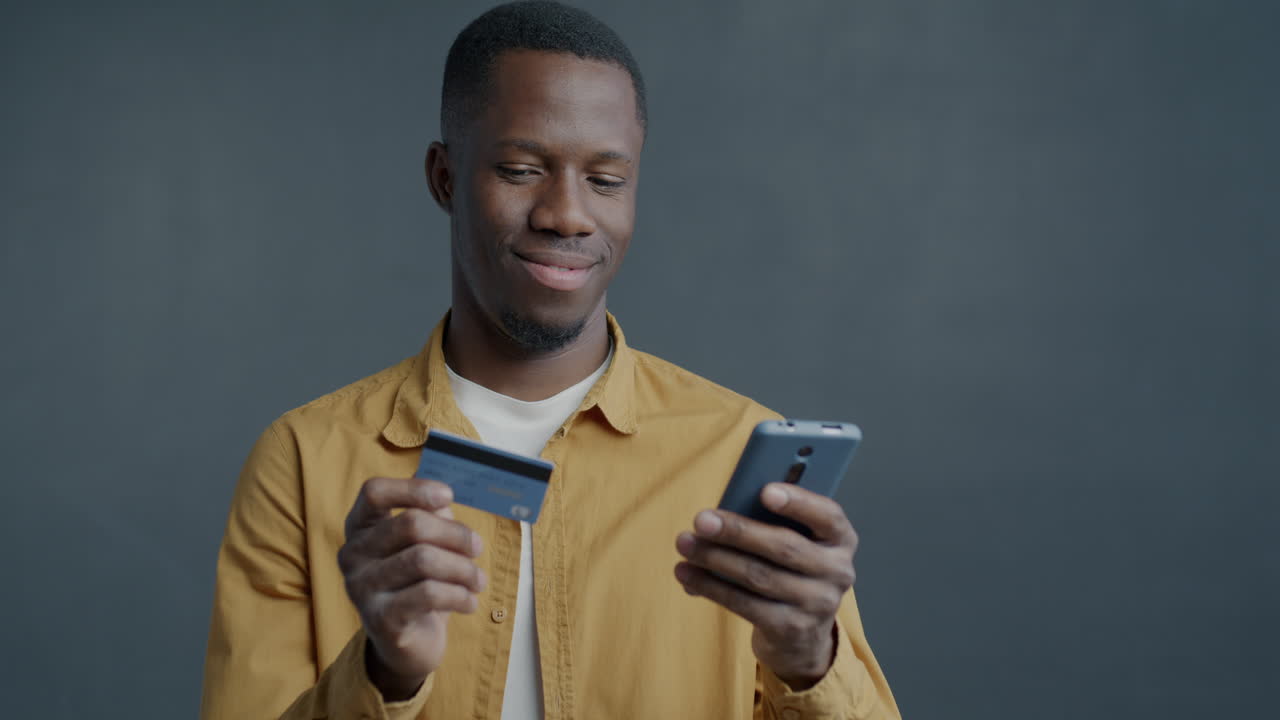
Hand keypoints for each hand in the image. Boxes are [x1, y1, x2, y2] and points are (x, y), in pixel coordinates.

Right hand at [338, 477, 486, 699]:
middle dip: (455, 534)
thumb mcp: (424, 544)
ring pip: (423, 560)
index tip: (448, 496)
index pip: (373, 492)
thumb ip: (432, 517)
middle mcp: (352, 554)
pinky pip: (429, 594)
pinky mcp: (380, 619)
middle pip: (409, 524)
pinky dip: (459, 595)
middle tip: (477, 547)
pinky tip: (469, 602)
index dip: (413, 489)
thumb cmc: (417, 583)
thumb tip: (447, 500)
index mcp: (360, 528)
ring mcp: (361, 588)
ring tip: (478, 580)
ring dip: (463, 568)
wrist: (408, 644)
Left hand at [674, 483, 857, 688]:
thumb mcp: (797, 544)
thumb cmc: (790, 571)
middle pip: (783, 547)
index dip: (798, 502)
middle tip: (701, 520)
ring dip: (715, 558)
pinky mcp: (791, 629)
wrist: (803, 637)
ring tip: (685, 544)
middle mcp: (837, 571)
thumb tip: (722, 515)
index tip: (764, 491)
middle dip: (737, 531)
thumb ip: (774, 524)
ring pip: (758, 575)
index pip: (828, 516)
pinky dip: (710, 586)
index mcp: (841, 539)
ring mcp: (817, 604)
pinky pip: (744, 603)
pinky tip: (686, 574)